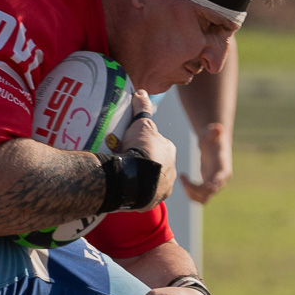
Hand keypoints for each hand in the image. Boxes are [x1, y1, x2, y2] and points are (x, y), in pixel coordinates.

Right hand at [116, 91, 177, 207]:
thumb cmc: (140, 149)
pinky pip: (142, 196)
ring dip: (140, 179)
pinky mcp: (151, 202)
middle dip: (144, 163)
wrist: (135, 178)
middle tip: (126, 159)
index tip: (132, 143)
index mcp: (170, 152)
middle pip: (156, 165)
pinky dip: (134, 192)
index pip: (159, 145)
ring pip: (150, 182)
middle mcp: (171, 172)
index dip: (145, 143)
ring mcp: (161, 189)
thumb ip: (142, 108)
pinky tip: (124, 188)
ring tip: (123, 175)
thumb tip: (141, 91)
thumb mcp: (141, 124)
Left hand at [180, 121, 231, 203]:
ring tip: (182, 179)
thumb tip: (218, 128)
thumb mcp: (211, 134)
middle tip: (182, 178)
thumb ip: (213, 132)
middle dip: (195, 189)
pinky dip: (190, 194)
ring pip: (203, 199)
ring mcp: (214, 186)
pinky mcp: (207, 189)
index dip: (211, 185)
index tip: (201, 184)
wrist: (214, 146)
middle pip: (210, 193)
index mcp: (223, 169)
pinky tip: (183, 181)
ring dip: (190, 193)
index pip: (219, 181)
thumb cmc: (212, 139)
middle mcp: (220, 180)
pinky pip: (199, 199)